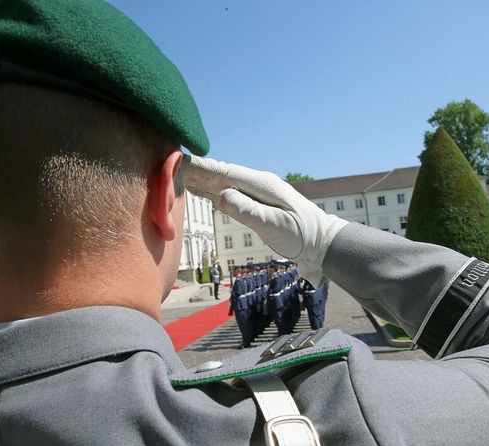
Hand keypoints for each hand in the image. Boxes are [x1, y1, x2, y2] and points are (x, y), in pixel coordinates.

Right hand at [184, 155, 348, 284]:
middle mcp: (256, 184)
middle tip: (167, 162)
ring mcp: (256, 193)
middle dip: (194, 170)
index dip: (200, 167)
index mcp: (261, 184)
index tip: (178, 160)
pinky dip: (210, 190)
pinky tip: (198, 189)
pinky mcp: (255, 204)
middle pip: (219, 174)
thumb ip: (247, 211)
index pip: (224, 172)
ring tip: (176, 173)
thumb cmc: (301, 235)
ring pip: (221, 183)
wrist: (321, 242)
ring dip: (199, 179)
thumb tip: (220, 197)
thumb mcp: (274, 226)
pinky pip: (228, 194)